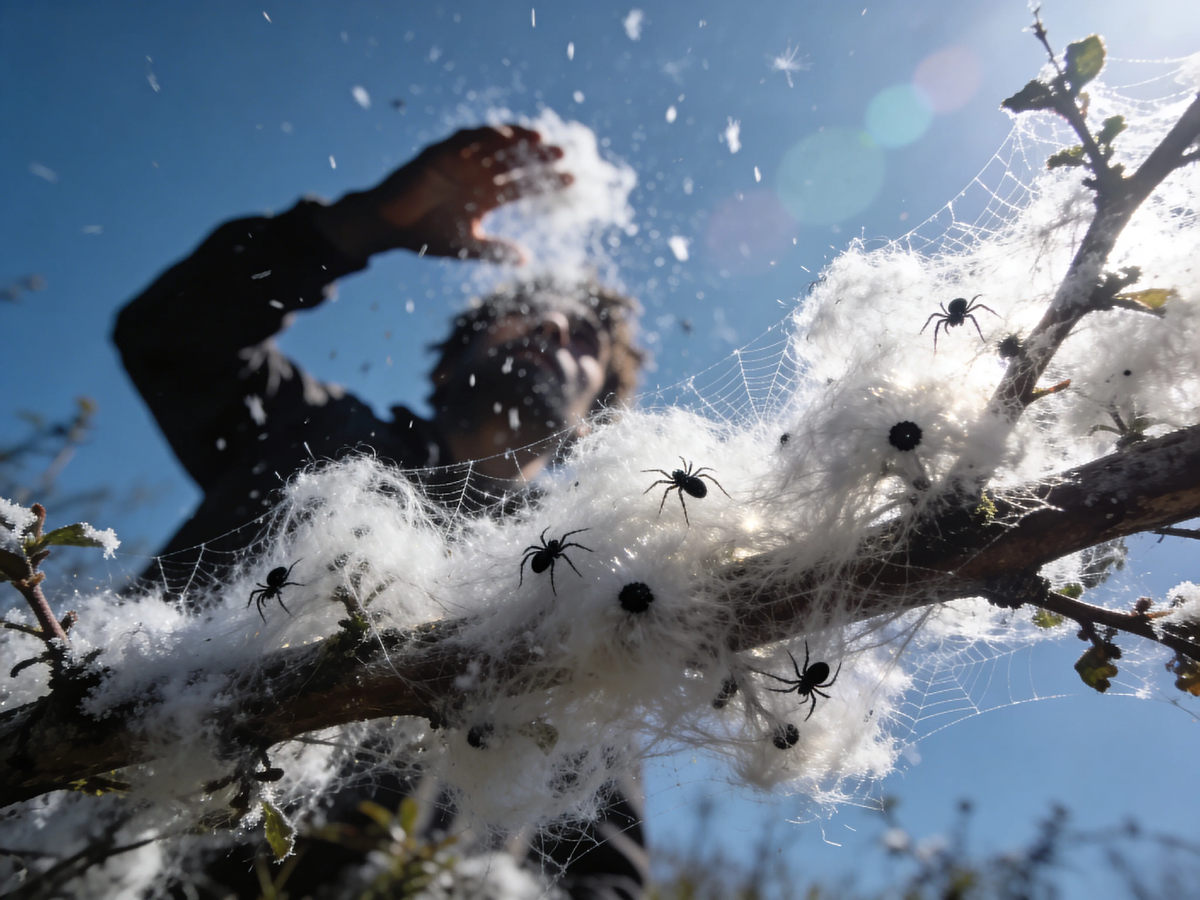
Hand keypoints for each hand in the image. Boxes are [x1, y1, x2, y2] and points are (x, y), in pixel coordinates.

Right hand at [315, 125, 571, 263]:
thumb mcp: (467, 246)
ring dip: (517, 140)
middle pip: (515, 162)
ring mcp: (460, 162)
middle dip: (538, 158)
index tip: (572, 180)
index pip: (524, 185)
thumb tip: (528, 259)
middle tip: (564, 155)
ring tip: (541, 139)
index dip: (547, 182)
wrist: (389, 228)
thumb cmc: (426, 236)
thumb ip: (496, 251)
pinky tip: (505, 136)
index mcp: (486, 195)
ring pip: (495, 146)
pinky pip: (466, 139)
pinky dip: (485, 135)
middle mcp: (477, 175)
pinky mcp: (441, 153)